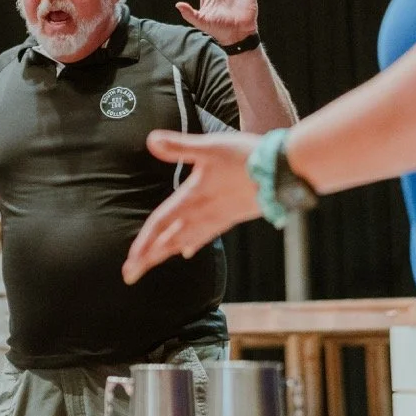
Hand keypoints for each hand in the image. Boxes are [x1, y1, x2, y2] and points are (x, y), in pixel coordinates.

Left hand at [122, 130, 262, 284]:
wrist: (286, 171)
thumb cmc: (247, 157)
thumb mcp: (209, 147)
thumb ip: (179, 146)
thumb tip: (150, 140)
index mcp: (193, 198)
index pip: (161, 224)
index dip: (144, 242)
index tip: (131, 260)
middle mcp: (204, 213)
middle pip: (169, 240)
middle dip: (149, 257)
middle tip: (130, 275)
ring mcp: (219, 218)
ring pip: (185, 240)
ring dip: (165, 253)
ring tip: (149, 264)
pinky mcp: (231, 217)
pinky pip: (205, 236)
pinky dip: (192, 243)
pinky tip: (185, 251)